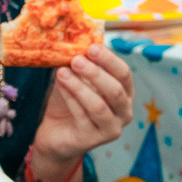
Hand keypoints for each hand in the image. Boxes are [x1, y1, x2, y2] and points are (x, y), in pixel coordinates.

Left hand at [30, 44, 133, 181]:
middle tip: (76, 59)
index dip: (109, 60)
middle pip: (115, 90)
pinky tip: (60, 85)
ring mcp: (111, 129)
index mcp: (125, 94)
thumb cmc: (70, 103)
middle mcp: (124, 112)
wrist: (55, 133)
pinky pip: (81, 116)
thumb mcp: (77, 80)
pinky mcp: (92, 140)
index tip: (92, 47)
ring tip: (62, 72)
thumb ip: (81, 65)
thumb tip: (76, 41)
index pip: (124, 74)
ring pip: (98, 105)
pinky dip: (70, 98)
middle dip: (95, 72)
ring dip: (79, 86)